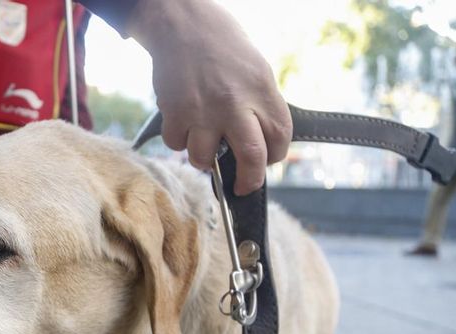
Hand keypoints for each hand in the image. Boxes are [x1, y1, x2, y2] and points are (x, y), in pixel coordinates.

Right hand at [127, 0, 291, 194]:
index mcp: (262, 91)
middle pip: (252, 157)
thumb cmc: (222, 47)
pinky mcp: (175, 111)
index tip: (265, 160)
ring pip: (205, 158)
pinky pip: (176, 143)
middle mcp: (236, 103)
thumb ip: (260, 106)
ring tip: (203, 145)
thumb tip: (260, 143)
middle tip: (243, 186)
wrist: (184, 25)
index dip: (274, 157)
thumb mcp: (256, 71)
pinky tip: (183, 124)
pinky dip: (178, 140)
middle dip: (249, 181)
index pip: (280, 139)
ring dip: (204, 160)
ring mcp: (203, 110)